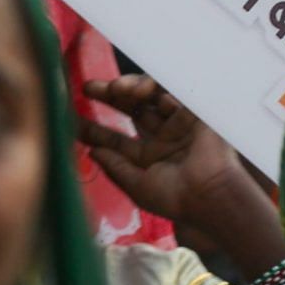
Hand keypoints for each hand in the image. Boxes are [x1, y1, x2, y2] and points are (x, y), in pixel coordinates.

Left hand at [82, 75, 284, 276]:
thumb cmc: (176, 197)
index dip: (95, 130)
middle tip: (88, 87)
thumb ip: (114, 167)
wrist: (210, 194)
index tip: (74, 121)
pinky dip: (154, 87)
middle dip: (110, 96)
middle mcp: (162, 137)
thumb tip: (91, 152)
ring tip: (116, 88)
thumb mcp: (138, 185)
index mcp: (149, 157)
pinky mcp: (193, 111)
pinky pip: (171, 90)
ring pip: (149, 96)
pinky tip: (140, 90)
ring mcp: (177, 123)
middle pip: (131, 109)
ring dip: (130, 87)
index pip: (116, 139)